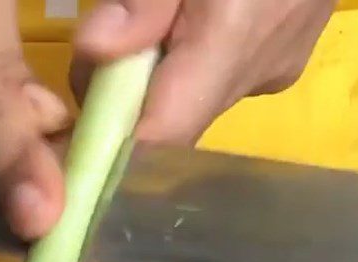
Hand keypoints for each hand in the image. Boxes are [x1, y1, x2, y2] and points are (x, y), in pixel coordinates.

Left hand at [72, 0, 334, 144]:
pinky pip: (218, 78)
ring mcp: (276, 66)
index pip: (161, 135)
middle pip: (173, 121)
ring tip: (151, 21)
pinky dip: (186, 63)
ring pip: (193, 100)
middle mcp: (259, 69)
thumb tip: (95, 55)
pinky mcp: (284, 56)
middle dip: (125, 101)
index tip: (73, 132)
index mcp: (235, 37)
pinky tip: (187, 20)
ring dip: (154, 80)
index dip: (111, 145)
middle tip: (104, 49)